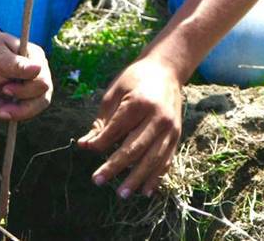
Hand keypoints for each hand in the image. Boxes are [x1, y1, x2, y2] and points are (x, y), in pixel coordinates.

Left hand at [0, 28, 52, 121]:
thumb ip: (17, 65)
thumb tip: (38, 68)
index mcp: (35, 58)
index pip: (41, 82)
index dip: (25, 90)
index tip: (5, 89)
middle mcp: (36, 73)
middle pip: (40, 99)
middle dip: (21, 109)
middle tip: (0, 111)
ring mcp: (28, 86)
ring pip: (30, 108)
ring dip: (11, 112)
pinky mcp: (18, 96)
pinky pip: (17, 111)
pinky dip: (2, 111)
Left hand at [78, 57, 184, 197]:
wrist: (166, 69)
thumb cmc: (135, 79)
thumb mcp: (114, 92)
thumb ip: (102, 120)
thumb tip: (86, 145)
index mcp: (139, 103)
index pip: (117, 129)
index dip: (101, 142)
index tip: (87, 151)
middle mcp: (158, 118)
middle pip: (134, 148)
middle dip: (115, 167)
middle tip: (97, 181)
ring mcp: (170, 129)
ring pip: (153, 159)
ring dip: (137, 179)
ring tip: (122, 194)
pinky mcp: (177, 136)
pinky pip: (166, 160)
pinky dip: (157, 177)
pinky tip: (146, 191)